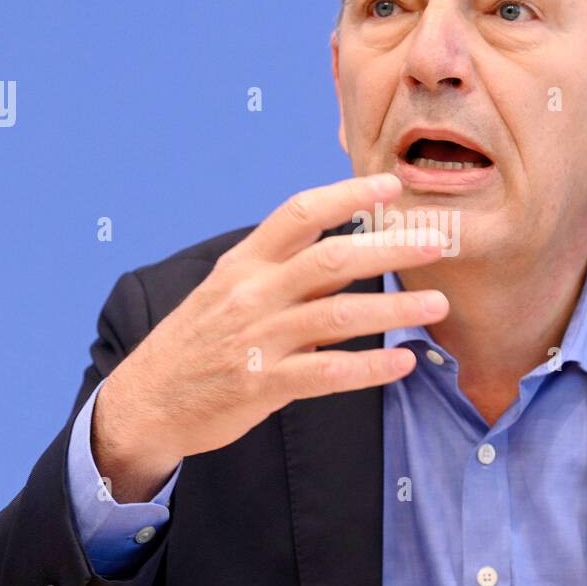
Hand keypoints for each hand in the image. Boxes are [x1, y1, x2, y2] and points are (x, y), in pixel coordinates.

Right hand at [94, 173, 448, 500]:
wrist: (146, 399)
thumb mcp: (228, 288)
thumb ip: (282, 267)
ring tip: (438, 303)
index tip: (392, 186)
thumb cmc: (200, 339)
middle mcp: (252, 293)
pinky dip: (370, 368)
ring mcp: (258, 339)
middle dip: (391, 247)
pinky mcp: (262, 384)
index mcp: (245, 262)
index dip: (348, 195)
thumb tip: (348, 244)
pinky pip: (327, 373)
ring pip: (338, 315)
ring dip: (394, 307)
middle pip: (332, 259)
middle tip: (440, 242)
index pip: (301, 213)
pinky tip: (404, 363)